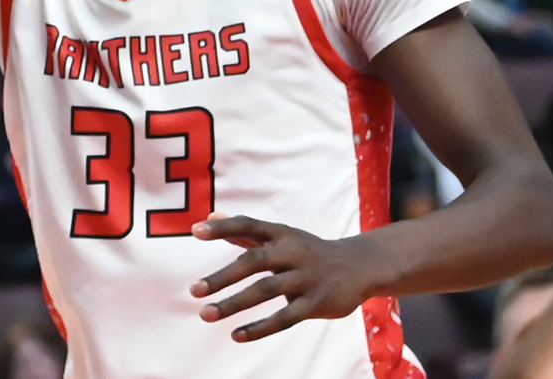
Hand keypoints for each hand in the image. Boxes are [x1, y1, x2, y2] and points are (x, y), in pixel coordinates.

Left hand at [191, 217, 381, 341]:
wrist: (359, 266)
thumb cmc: (308, 250)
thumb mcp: (281, 236)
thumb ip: (245, 231)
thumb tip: (209, 216)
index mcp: (281, 233)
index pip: (248, 225)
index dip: (222, 227)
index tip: (194, 231)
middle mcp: (293, 252)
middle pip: (254, 262)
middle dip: (222, 276)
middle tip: (194, 291)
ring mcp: (306, 278)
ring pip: (266, 291)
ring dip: (234, 303)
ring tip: (207, 314)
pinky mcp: (316, 303)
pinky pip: (285, 318)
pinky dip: (260, 328)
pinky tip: (237, 335)